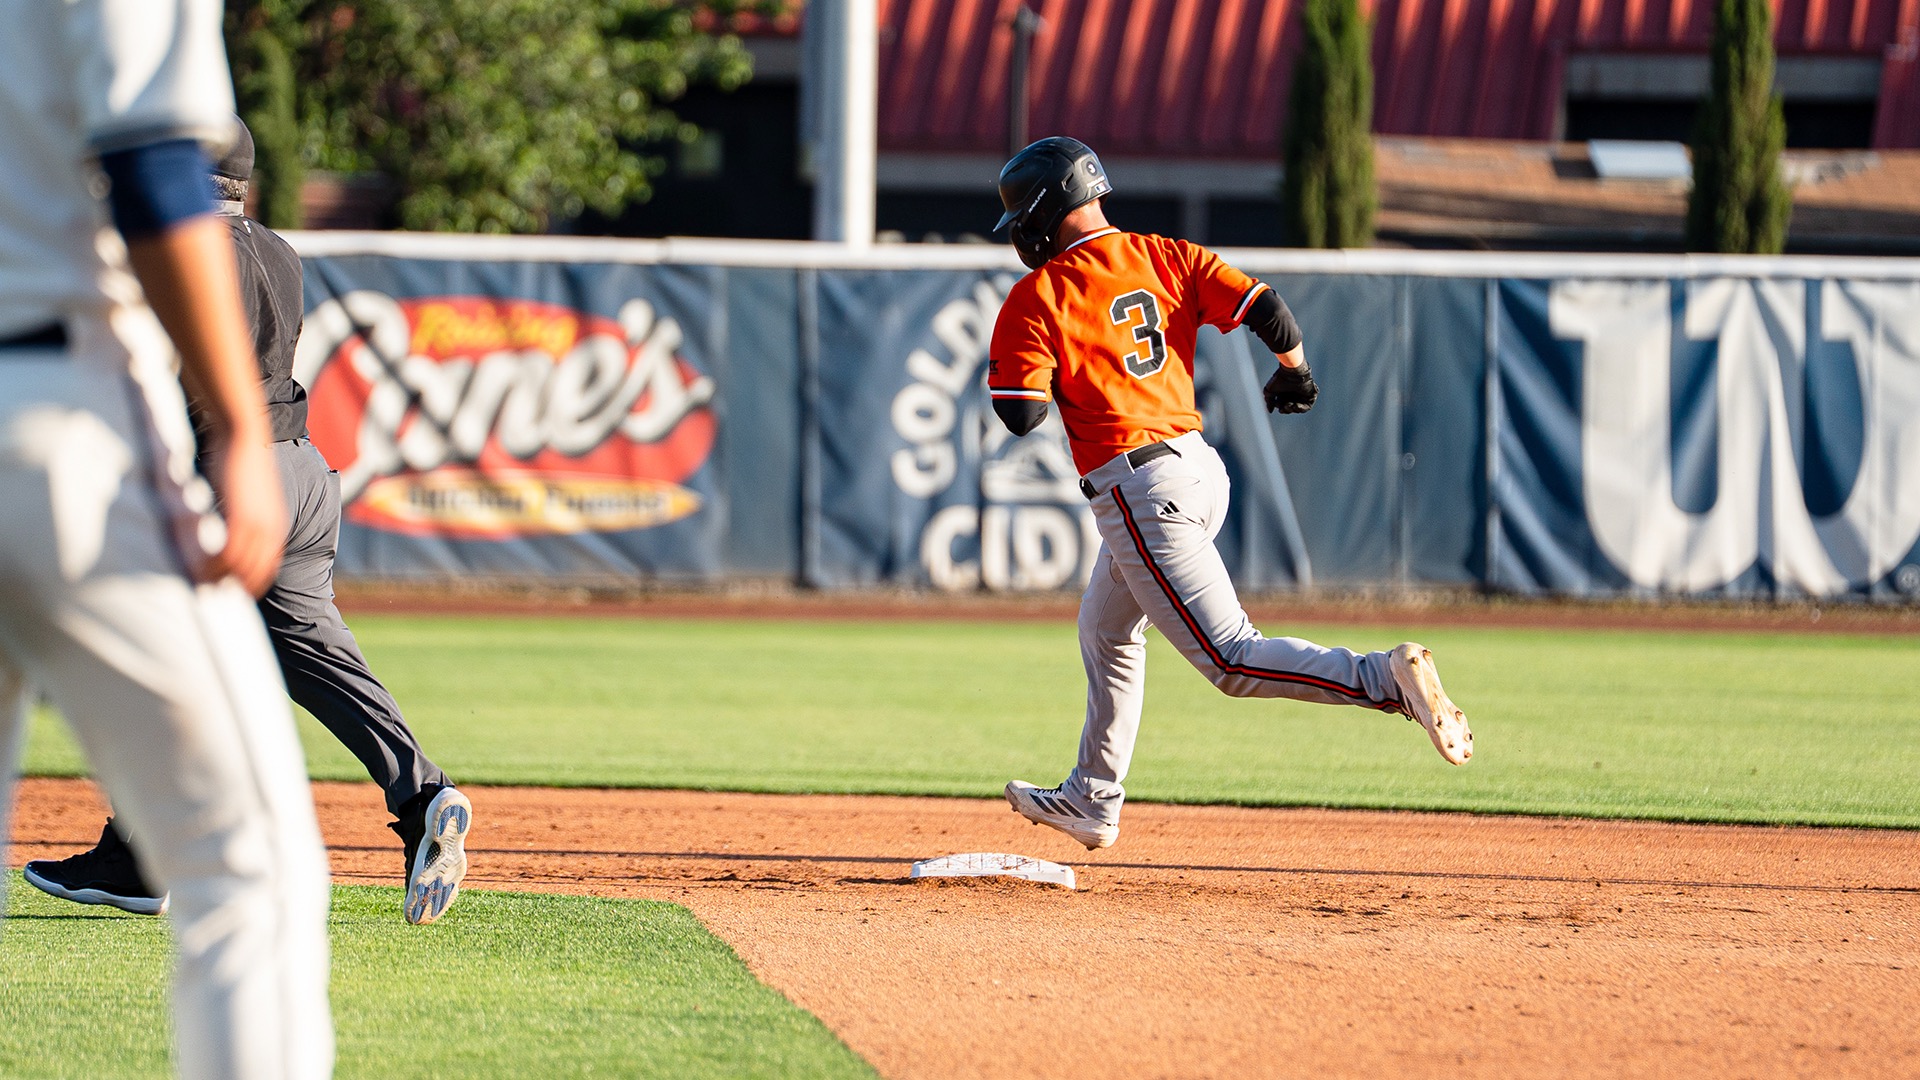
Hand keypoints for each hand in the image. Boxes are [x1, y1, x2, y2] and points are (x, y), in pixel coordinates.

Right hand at [200, 438, 285, 595]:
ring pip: (241, 567)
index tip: (231, 590)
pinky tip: (200, 569)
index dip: (250, 582)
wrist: (245, 438)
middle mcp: (272, 530)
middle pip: (255, 572)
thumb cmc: (243, 464)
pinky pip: (230, 553)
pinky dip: (215, 565)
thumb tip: (229, 530)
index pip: (267, 567)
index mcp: (277, 527)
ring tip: (201, 584)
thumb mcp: (249, 498)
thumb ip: (244, 518)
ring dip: (220, 579)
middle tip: (211, 592)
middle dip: (235, 586)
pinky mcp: (242, 517)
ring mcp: (258, 525)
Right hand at [1263, 362, 1317, 413]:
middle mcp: (1294, 394)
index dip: (1281, 408)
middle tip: (1284, 406)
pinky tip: (1296, 405)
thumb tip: (1271, 411)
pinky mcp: (1310, 395)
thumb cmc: (1280, 379)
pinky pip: (1307, 407)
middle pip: (1291, 409)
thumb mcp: (1270, 391)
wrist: (1292, 372)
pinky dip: (1301, 408)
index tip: (1278, 405)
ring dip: (1293, 409)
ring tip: (1289, 405)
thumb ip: (1269, 402)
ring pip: (1298, 409)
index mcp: (1285, 393)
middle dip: (1286, 410)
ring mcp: (1303, 395)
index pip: (1284, 406)